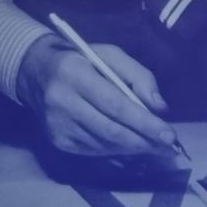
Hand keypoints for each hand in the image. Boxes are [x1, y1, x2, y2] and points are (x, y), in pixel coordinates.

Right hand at [15, 35, 175, 158]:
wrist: (37, 72)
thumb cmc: (83, 60)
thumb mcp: (112, 55)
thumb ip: (139, 77)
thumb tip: (160, 108)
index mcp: (75, 74)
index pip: (115, 105)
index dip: (144, 123)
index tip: (169, 135)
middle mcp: (62, 102)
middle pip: (111, 130)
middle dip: (144, 141)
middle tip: (170, 147)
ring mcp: (57, 125)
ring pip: (104, 145)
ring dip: (133, 148)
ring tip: (155, 146)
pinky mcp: (57, 140)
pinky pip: (94, 151)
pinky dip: (117, 150)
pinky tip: (131, 145)